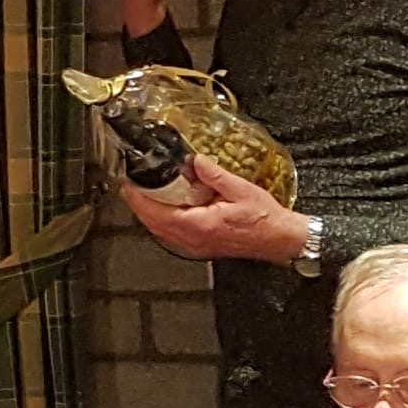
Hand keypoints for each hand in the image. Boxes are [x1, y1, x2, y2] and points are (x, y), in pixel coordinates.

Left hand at [122, 157, 309, 263]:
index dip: (140, 200)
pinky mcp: (199, 246)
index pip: (158, 214)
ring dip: (149, 214)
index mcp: (199, 225)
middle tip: (131, 187)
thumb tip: (195, 161)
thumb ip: (213, 174)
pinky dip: (163, 220)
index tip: (129, 186)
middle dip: (139, 205)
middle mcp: (193, 239)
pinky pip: (172, 235)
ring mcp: (195, 246)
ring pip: (161, 232)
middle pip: (153, 224)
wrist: (278, 239)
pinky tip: (165, 208)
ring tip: (144, 194)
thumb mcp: (239, 188)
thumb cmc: (264, 219)